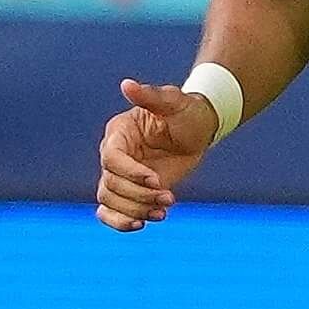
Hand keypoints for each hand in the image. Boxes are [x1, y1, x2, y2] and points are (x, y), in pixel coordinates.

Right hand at [97, 77, 220, 231]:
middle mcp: (114, 157)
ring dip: (134, 211)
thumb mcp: (174, 101)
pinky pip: (111, 212)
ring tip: (162, 212)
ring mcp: (121, 176)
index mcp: (118, 135)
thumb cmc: (186, 111)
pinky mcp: (130, 191)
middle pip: (110, 185)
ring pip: (110, 202)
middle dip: (138, 196)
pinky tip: (142, 224)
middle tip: (168, 198)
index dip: (130, 173)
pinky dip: (120, 222)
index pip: (112, 160)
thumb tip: (127, 84)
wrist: (198, 129)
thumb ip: (151, 96)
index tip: (156, 180)